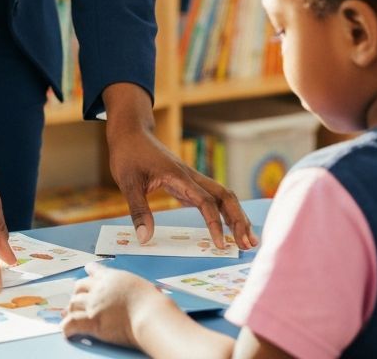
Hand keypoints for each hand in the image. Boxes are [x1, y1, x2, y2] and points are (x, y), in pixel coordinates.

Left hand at [61, 264, 161, 347]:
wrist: (150, 314)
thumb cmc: (153, 304)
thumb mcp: (143, 287)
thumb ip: (135, 290)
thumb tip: (151, 294)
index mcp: (112, 277)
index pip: (95, 270)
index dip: (90, 271)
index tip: (86, 269)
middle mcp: (99, 288)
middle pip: (79, 287)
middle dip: (76, 293)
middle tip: (75, 300)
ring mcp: (94, 303)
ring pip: (73, 304)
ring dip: (70, 310)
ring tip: (68, 315)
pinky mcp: (92, 320)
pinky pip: (72, 323)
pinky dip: (67, 327)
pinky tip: (66, 331)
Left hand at [108, 123, 257, 249]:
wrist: (130, 131)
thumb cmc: (128, 153)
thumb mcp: (127, 182)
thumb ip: (138, 210)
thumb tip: (145, 238)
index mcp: (179, 176)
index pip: (206, 202)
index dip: (215, 223)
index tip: (220, 244)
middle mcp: (190, 176)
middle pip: (225, 196)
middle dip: (239, 219)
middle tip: (248, 244)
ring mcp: (190, 178)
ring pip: (221, 195)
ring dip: (236, 215)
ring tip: (247, 239)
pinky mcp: (186, 182)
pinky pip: (210, 197)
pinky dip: (222, 212)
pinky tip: (227, 226)